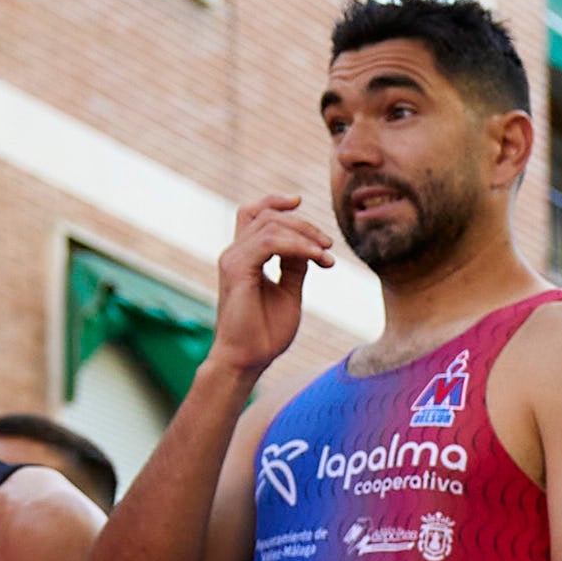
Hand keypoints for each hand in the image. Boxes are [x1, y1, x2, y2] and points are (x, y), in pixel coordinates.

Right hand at [214, 196, 331, 380]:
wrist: (247, 359)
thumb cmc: (265, 332)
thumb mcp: (289, 292)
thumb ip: (295, 267)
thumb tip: (310, 248)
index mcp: (244, 256)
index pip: (254, 215)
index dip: (276, 202)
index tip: (300, 202)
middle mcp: (235, 253)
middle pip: (267, 215)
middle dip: (304, 224)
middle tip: (328, 245)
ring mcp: (233, 259)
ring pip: (270, 225)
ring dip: (305, 236)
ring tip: (326, 255)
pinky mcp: (237, 270)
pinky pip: (269, 243)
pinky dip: (297, 246)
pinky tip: (316, 258)